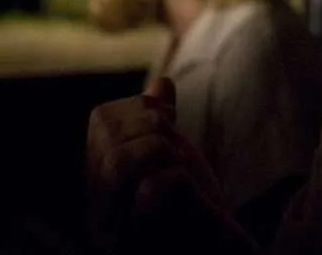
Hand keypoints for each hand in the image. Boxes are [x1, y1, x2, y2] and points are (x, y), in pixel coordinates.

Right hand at [86, 78, 249, 252]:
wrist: (221, 250)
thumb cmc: (196, 209)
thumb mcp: (176, 159)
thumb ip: (162, 126)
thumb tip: (162, 83)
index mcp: (100, 186)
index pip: (100, 120)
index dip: (138, 106)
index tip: (169, 119)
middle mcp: (100, 213)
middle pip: (107, 140)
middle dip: (150, 126)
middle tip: (176, 144)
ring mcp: (119, 233)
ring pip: (116, 166)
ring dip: (157, 149)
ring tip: (178, 163)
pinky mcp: (143, 246)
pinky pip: (149, 195)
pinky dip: (174, 177)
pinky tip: (187, 185)